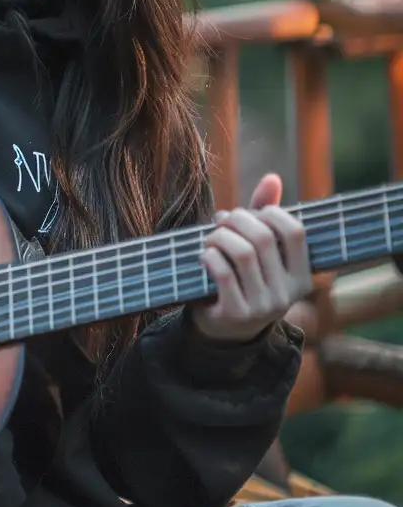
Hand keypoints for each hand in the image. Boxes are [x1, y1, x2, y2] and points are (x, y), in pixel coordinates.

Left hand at [189, 172, 310, 341]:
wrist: (225, 330)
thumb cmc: (244, 278)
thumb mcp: (260, 251)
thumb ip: (265, 215)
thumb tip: (272, 177)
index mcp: (301, 276)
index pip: (295, 232)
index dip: (270, 212)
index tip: (253, 214)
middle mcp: (287, 294)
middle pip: (262, 238)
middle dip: (236, 220)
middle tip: (222, 221)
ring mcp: (263, 307)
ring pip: (242, 253)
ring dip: (219, 236)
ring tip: (211, 237)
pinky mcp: (237, 314)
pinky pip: (222, 273)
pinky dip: (209, 256)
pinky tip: (204, 255)